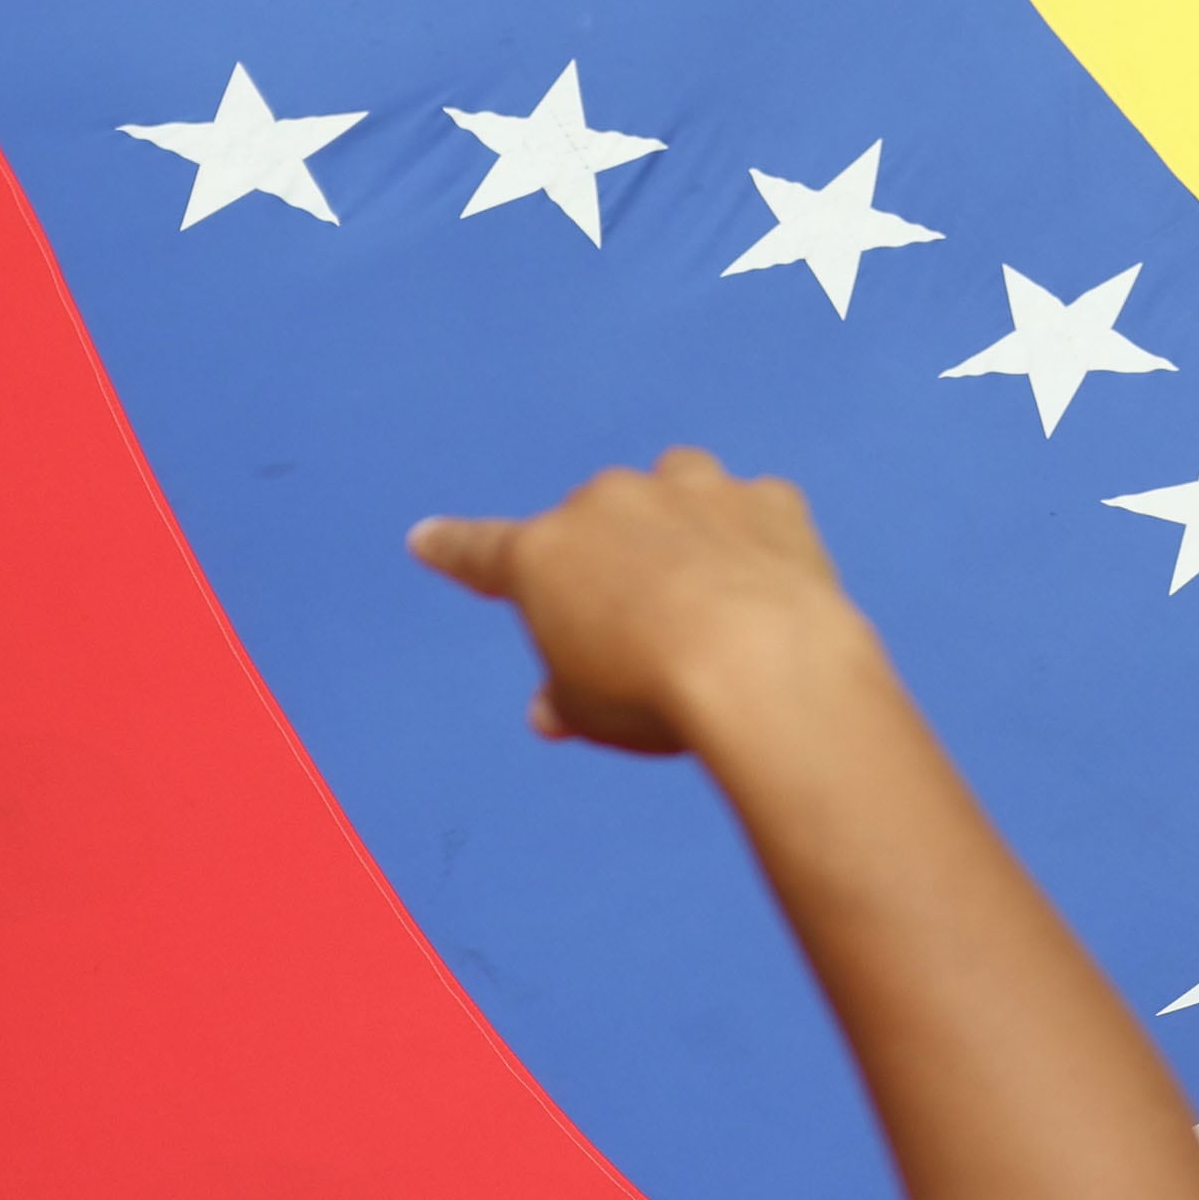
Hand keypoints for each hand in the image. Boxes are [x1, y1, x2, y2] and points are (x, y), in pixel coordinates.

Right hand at [409, 449, 875, 755]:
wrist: (764, 665)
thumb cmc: (657, 693)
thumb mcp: (591, 713)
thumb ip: (566, 698)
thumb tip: (550, 709)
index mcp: (544, 555)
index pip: (481, 552)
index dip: (453, 549)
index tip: (427, 538)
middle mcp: (611, 503)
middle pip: (595, 520)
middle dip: (610, 564)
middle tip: (641, 635)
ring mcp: (693, 490)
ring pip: (674, 486)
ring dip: (679, 523)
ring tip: (704, 590)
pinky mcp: (768, 500)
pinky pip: (754, 512)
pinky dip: (756, 543)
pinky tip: (771, 591)